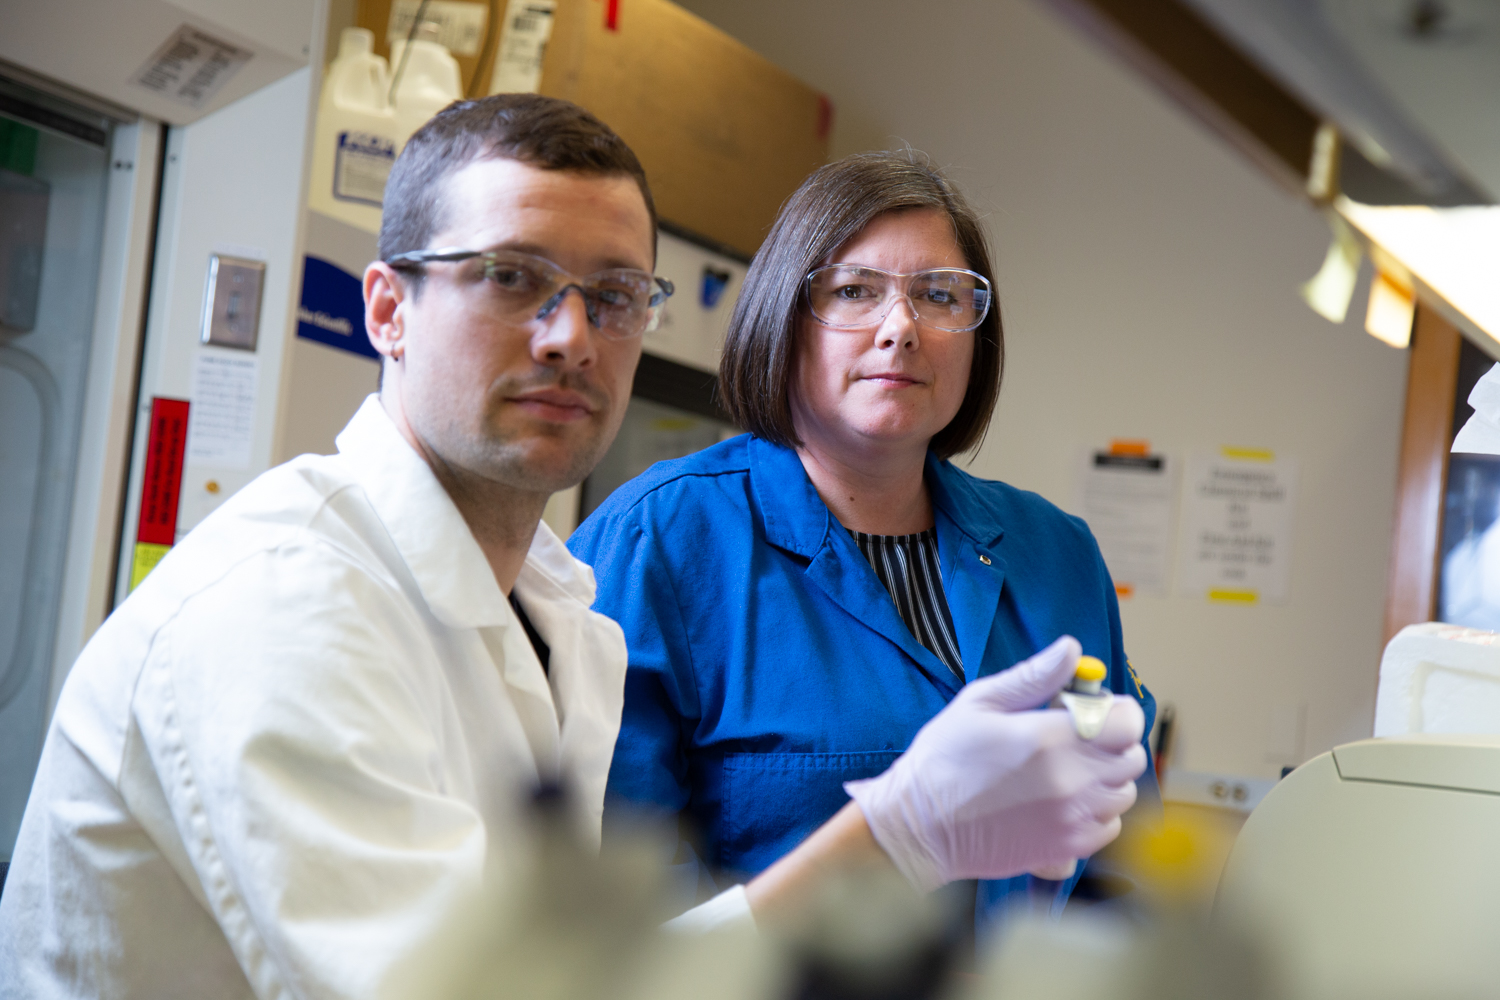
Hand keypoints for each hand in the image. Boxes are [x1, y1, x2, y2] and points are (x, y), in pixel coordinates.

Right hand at [843, 636, 1145, 891]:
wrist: (920, 825)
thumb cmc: (944, 760)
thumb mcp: (980, 702)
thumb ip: (1033, 676)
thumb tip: (1070, 649)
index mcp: (1051, 739)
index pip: (1127, 722)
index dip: (1116, 711)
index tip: (1095, 710)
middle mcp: (1071, 782)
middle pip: (1131, 758)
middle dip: (1112, 742)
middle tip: (1078, 738)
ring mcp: (1071, 820)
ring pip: (1122, 794)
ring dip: (1105, 779)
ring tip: (1068, 771)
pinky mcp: (1066, 849)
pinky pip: (1107, 827)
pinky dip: (1095, 812)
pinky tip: (1064, 802)